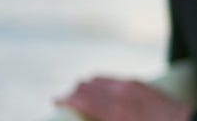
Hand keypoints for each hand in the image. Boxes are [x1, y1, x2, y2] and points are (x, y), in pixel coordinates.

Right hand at [56, 76, 193, 120]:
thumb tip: (89, 115)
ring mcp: (131, 85)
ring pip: (99, 79)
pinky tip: (102, 92)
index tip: (55, 101)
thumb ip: (101, 118)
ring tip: (82, 97)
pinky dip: (102, 84)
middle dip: (74, 93)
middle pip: (87, 85)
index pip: (80, 98)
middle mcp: (121, 93)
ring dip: (88, 87)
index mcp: (115, 111)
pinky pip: (113, 79)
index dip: (64, 99)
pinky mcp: (140, 83)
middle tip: (67, 101)